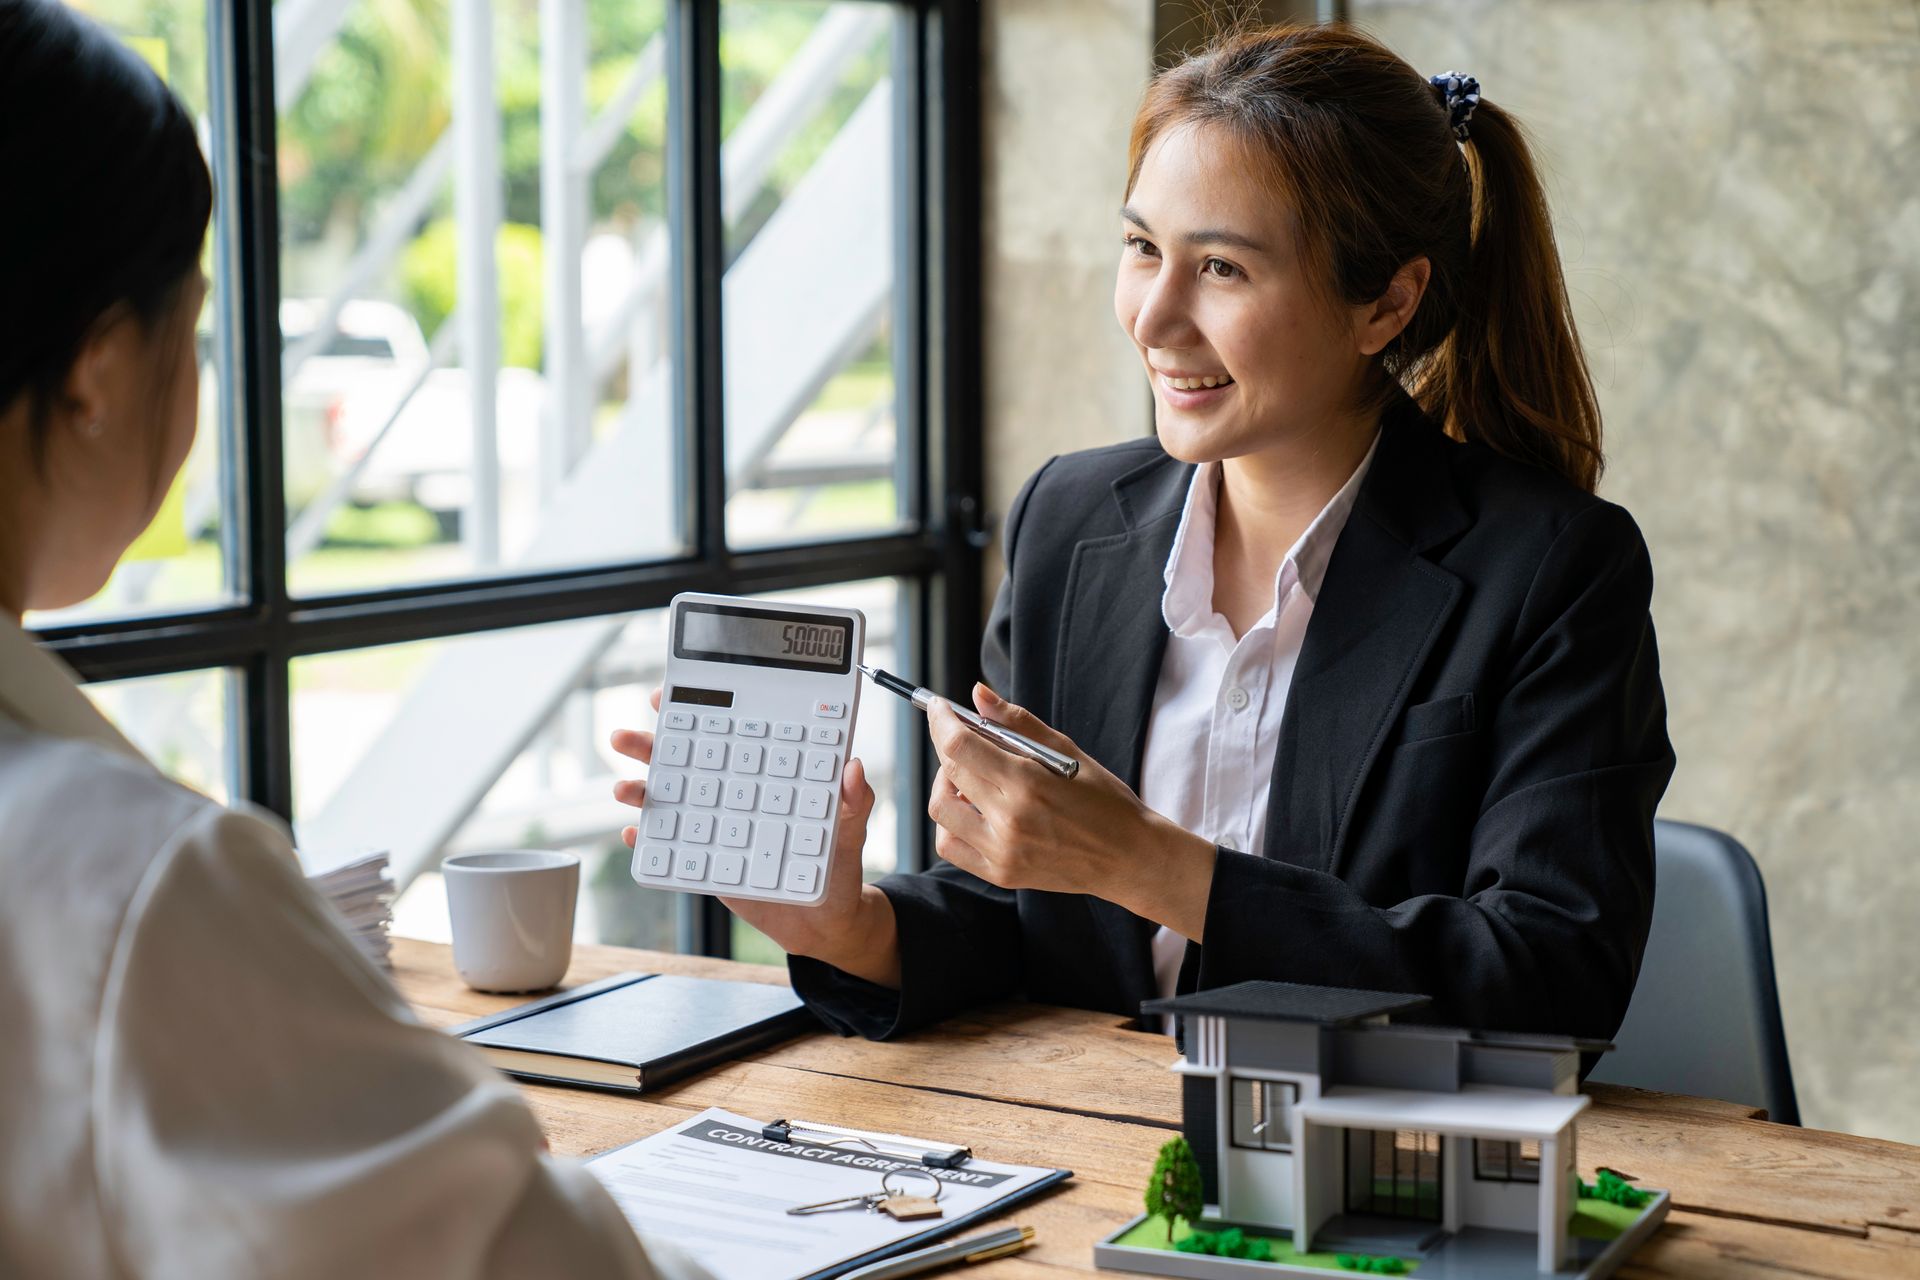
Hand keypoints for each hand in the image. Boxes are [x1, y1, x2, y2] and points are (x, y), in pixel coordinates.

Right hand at [611, 690, 900, 986]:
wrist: (824, 921)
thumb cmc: (837, 864)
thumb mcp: (851, 827)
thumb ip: (855, 798)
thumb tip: (853, 769)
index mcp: (762, 774)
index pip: (726, 734)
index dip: (696, 710)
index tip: (670, 696)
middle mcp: (732, 795)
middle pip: (683, 761)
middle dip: (648, 744)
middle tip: (624, 736)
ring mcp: (715, 829)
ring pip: (668, 801)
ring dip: (639, 790)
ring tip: (623, 788)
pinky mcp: (707, 864)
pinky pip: (670, 850)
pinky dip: (648, 842)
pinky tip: (635, 834)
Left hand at [925, 683, 1216, 940]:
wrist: (1129, 857)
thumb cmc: (1104, 800)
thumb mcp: (1067, 752)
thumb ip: (1018, 722)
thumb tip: (978, 694)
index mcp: (1029, 783)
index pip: (960, 746)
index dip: (941, 721)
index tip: (939, 708)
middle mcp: (1010, 820)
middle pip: (949, 772)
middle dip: (947, 744)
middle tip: (963, 736)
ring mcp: (1002, 851)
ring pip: (940, 809)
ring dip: (945, 784)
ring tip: (970, 777)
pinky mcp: (1000, 874)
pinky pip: (949, 846)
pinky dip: (950, 822)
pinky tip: (972, 809)